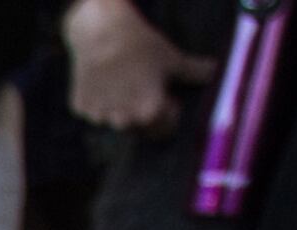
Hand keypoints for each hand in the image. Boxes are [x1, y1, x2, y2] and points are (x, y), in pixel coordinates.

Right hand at [66, 0, 216, 131]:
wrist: (101, 31)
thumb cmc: (141, 45)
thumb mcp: (173, 59)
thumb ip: (195, 72)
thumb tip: (215, 72)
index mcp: (149, 113)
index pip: (164, 130)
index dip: (169, 112)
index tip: (168, 96)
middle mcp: (122, 120)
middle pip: (138, 128)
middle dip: (144, 113)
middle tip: (145, 88)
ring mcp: (98, 116)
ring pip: (114, 121)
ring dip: (121, 109)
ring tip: (124, 83)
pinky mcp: (81, 107)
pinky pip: (94, 111)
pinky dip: (100, 101)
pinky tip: (105, 81)